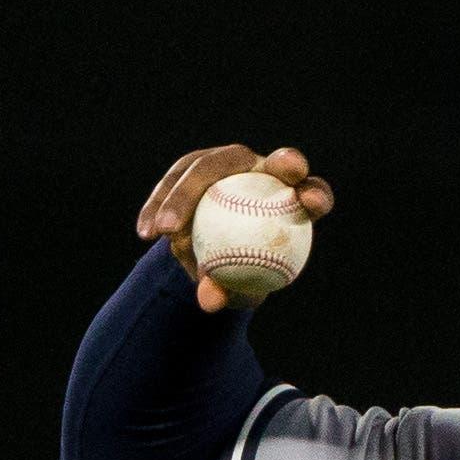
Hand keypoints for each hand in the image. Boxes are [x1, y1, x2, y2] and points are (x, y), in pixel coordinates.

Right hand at [132, 144, 334, 312]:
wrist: (222, 258)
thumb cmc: (244, 275)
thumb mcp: (241, 289)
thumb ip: (229, 292)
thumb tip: (208, 300)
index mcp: (293, 193)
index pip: (310, 188)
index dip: (314, 191)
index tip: (308, 202)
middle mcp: (261, 167)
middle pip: (238, 159)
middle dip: (231, 183)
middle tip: (200, 224)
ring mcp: (225, 161)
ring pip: (200, 167)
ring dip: (179, 197)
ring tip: (164, 232)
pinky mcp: (195, 166)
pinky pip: (172, 183)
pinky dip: (158, 207)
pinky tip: (146, 232)